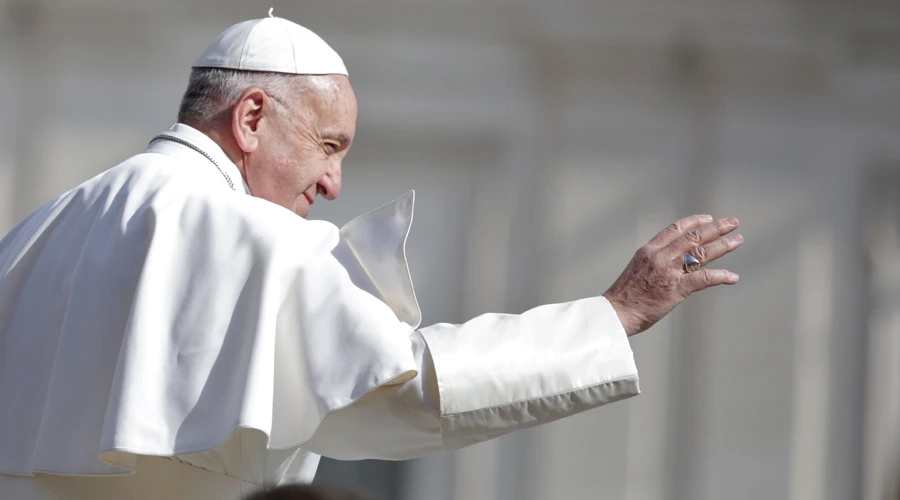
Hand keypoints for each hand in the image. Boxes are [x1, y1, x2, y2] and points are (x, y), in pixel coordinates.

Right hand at [603, 214, 742, 335]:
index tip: (708, 218)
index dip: (694, 221)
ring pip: (701, 253)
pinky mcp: (676, 289)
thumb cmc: (625, 296)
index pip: (675, 229)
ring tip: (737, 240)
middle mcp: (660, 257)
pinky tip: (733, 277)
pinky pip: (704, 278)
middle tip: (732, 222)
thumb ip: (654, 262)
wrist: (616, 312)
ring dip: (723, 245)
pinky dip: (721, 276)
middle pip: (693, 237)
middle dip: (716, 228)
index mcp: (649, 250)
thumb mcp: (637, 269)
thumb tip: (671, 261)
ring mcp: (669, 272)